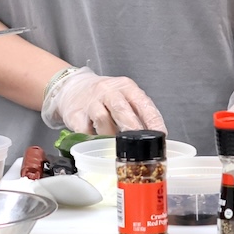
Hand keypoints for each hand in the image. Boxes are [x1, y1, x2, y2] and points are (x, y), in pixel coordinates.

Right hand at [40, 66, 166, 136]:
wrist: (73, 88)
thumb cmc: (104, 96)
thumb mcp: (123, 96)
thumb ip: (138, 112)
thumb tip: (155, 135)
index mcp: (125, 86)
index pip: (142, 102)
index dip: (153, 119)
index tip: (160, 135)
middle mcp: (108, 91)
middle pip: (122, 109)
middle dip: (133, 128)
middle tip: (141, 144)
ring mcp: (90, 102)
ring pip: (103, 119)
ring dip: (111, 136)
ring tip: (117, 147)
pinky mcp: (75, 114)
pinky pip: (85, 130)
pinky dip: (93, 140)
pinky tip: (97, 144)